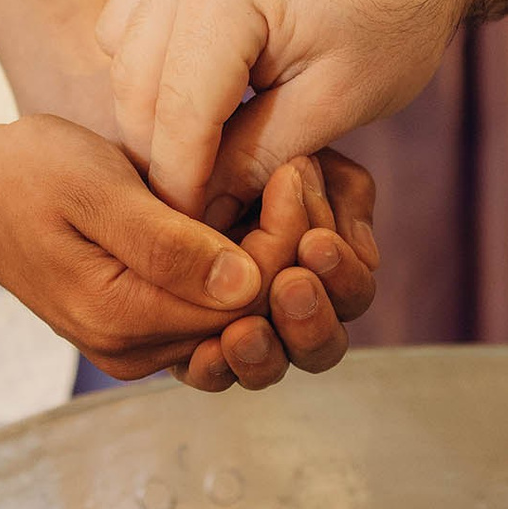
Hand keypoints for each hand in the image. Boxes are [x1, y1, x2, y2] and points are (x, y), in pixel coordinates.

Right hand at [0, 114, 267, 377]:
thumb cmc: (26, 174)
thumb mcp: (95, 188)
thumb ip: (167, 242)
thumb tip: (245, 283)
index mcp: (122, 318)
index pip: (247, 302)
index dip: (286, 240)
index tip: (293, 170)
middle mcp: (133, 350)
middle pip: (251, 318)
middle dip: (290, 250)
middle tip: (300, 174)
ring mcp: (136, 346)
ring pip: (240, 317)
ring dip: (272, 257)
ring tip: (281, 188)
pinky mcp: (139, 329)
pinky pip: (213, 310)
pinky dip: (244, 265)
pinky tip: (249, 211)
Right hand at [95, 0, 469, 215]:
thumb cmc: (397, 14)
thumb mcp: (338, 101)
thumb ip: (258, 160)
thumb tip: (200, 215)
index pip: (174, 117)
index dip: (182, 190)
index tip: (200, 243)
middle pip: (134, 90)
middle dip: (162, 158)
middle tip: (203, 211)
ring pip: (122, 60)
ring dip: (153, 114)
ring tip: (207, 156)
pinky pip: (130, 24)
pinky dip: (152, 69)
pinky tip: (204, 98)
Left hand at [179, 150, 381, 390]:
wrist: (139, 135)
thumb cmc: (225, 136)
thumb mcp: (297, 150)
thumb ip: (341, 192)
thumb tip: (367, 256)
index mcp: (320, 262)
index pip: (350, 293)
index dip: (342, 278)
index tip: (314, 243)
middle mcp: (284, 305)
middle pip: (320, 346)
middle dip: (311, 322)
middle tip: (290, 287)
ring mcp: (238, 328)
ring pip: (269, 366)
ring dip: (265, 353)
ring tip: (244, 333)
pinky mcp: (183, 342)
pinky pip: (207, 373)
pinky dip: (213, 368)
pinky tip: (209, 350)